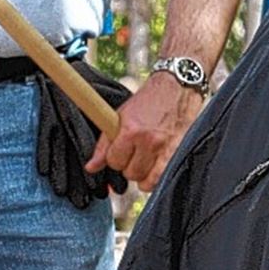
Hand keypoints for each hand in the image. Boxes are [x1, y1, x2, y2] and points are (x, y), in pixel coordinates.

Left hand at [84, 71, 203, 191]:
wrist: (178, 88)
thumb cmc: (149, 101)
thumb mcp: (122, 115)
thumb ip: (105, 143)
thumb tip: (91, 167)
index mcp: (131, 130)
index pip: (113, 160)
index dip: (114, 157)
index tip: (119, 150)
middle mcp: (148, 141)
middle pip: (129, 173)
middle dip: (128, 165)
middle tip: (134, 153)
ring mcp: (165, 149)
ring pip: (144, 181)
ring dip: (142, 173)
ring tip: (144, 160)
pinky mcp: (178, 154)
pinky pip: (160, 180)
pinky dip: (154, 178)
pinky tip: (154, 168)